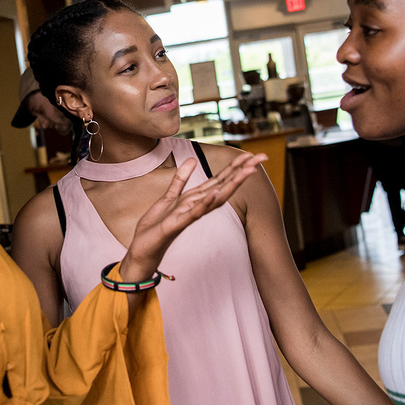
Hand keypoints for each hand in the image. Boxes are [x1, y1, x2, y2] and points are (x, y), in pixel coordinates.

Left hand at [121, 151, 266, 279]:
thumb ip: (181, 179)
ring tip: (245, 172)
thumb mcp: (169, 197)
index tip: (252, 154)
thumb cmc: (157, 226)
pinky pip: (193, 213)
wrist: (143, 249)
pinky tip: (215, 193)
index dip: (235, 166)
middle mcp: (197, 207)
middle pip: (223, 186)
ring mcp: (189, 216)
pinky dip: (204, 204)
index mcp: (195, 199)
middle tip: (261, 159)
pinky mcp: (176, 225)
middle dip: (241, 172)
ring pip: (214, 199)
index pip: (220, 180)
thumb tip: (192, 159)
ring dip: (230, 186)